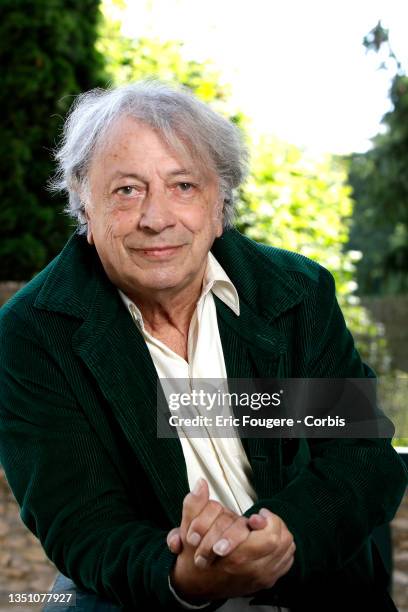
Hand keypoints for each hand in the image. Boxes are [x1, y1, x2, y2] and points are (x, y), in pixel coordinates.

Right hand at [167, 479, 295, 600]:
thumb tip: (201, 484)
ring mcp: (262, 578)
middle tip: (261, 519)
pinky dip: (282, 549)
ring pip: (287, 550)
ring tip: (265, 528)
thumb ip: (195, 505)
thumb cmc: (194, 558)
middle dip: (275, 524)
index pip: (271, 537)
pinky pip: (286, 561)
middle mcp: (253, 570)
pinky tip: (269, 542)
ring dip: (279, 534)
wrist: (195, 585)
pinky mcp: (266, 582)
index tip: (255, 515)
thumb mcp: (189, 530)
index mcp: (236, 558)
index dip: (268, 521)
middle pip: (283, 542)